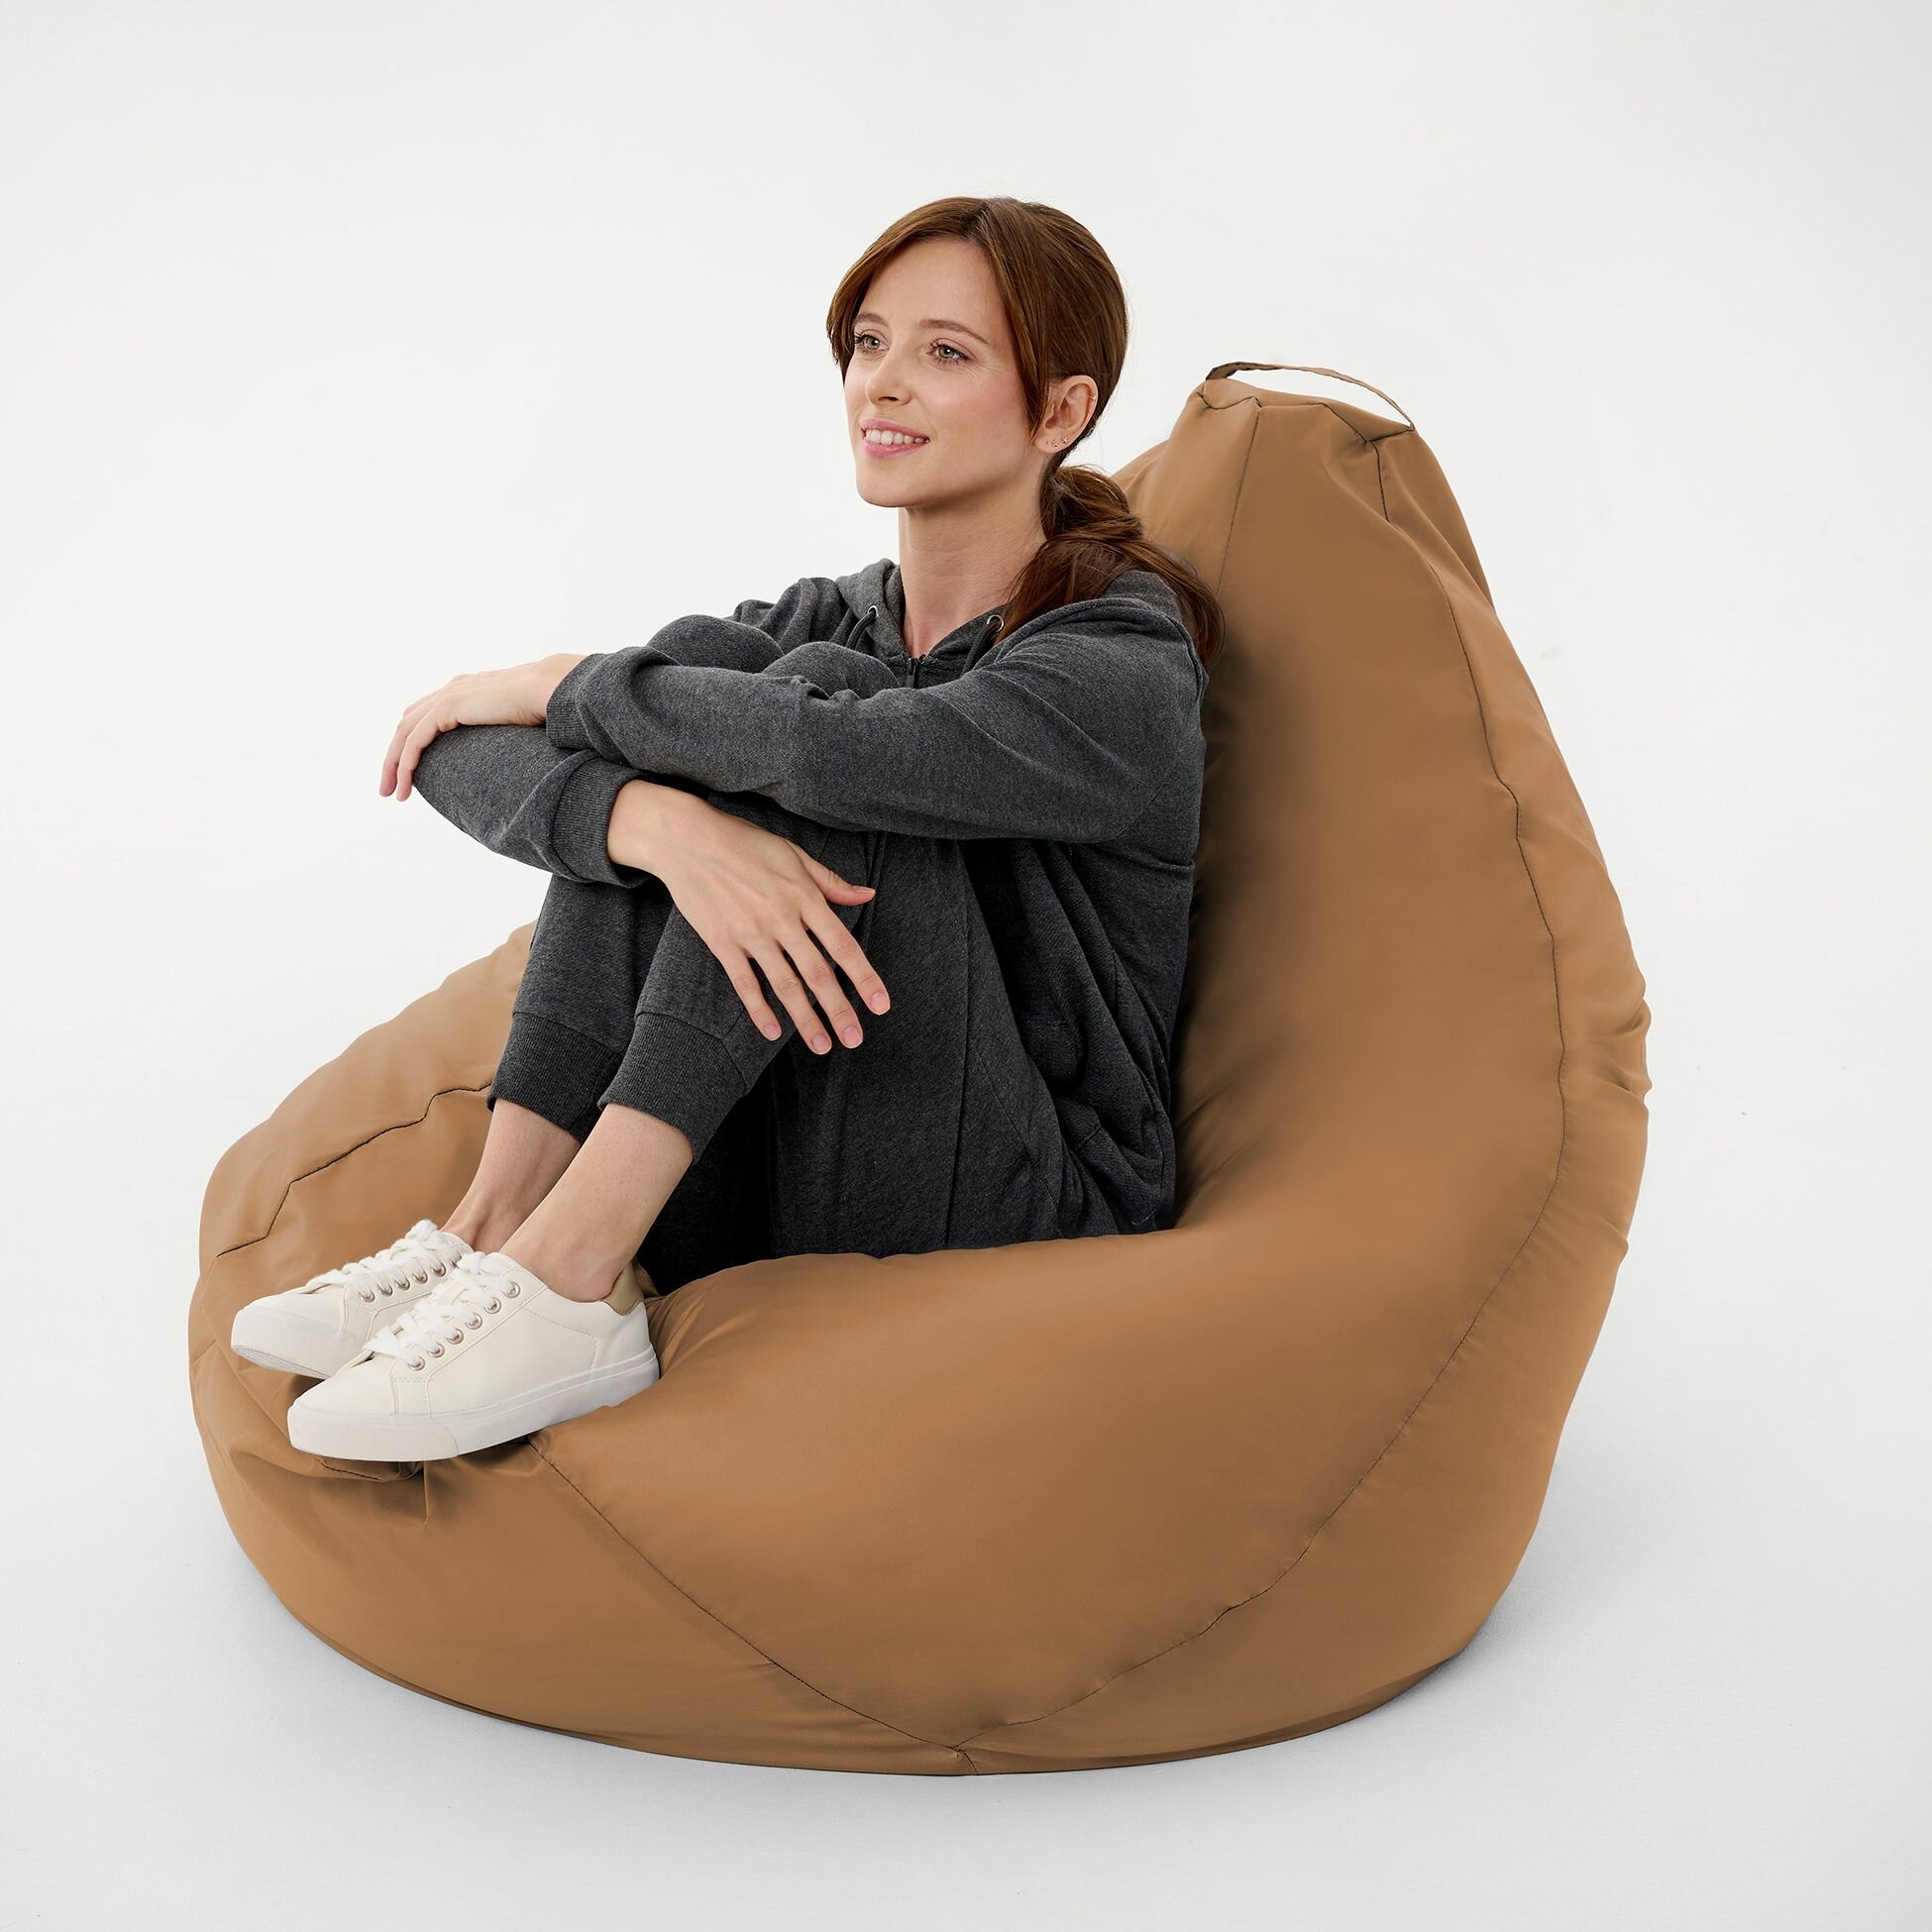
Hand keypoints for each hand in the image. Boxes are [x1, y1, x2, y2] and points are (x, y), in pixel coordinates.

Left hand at [381, 653, 585, 801]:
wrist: (552, 686)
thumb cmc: (548, 703)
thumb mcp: (520, 718)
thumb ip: (509, 728)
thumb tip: (522, 752)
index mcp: (468, 689)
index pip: (427, 714)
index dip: (414, 742)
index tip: (413, 770)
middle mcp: (453, 689)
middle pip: (408, 723)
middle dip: (394, 756)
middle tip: (390, 786)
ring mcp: (448, 696)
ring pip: (405, 733)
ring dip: (393, 764)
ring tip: (392, 792)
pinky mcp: (448, 708)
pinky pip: (414, 740)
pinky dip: (405, 763)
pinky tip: (405, 785)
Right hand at [645, 795, 890, 1051]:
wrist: (686, 838)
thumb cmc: (744, 841)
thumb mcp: (793, 853)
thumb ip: (830, 881)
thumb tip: (867, 894)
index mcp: (804, 895)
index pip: (842, 945)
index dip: (864, 977)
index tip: (880, 1005)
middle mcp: (781, 918)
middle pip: (818, 973)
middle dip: (839, 1010)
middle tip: (855, 1039)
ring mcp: (750, 932)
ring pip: (784, 984)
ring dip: (805, 1020)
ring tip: (821, 1046)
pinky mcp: (722, 942)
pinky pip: (744, 982)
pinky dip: (758, 1009)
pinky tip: (772, 1032)